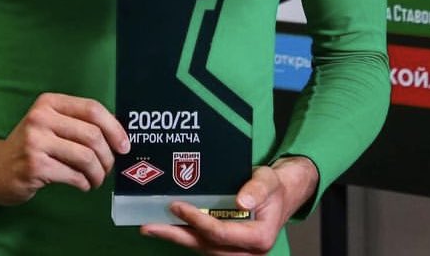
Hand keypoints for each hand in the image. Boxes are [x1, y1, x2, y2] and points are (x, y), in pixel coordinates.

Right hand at [0, 92, 129, 205]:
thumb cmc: (31, 146)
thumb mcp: (50, 124)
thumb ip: (78, 123)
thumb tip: (118, 134)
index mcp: (49, 102)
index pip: (92, 108)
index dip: (114, 127)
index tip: (124, 145)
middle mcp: (41, 118)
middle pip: (92, 134)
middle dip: (108, 156)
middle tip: (109, 167)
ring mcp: (35, 142)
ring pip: (85, 156)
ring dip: (98, 173)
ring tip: (96, 179)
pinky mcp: (34, 166)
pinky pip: (73, 175)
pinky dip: (84, 183)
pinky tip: (82, 184)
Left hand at [140, 156, 318, 254]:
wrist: (280, 194)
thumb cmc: (273, 187)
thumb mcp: (268, 181)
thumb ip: (257, 189)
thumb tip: (240, 200)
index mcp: (258, 238)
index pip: (221, 234)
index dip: (198, 221)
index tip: (177, 206)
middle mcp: (246, 251)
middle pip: (206, 246)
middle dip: (176, 236)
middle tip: (148, 227)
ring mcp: (236, 251)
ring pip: (202, 248)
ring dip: (176, 237)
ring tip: (150, 227)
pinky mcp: (228, 246)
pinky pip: (203, 243)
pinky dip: (185, 235)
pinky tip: (168, 226)